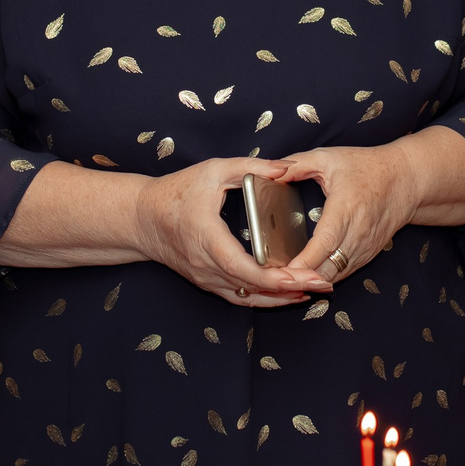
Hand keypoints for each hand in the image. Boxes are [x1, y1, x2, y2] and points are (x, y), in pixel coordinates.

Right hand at [131, 157, 319, 307]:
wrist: (141, 218)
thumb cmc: (175, 192)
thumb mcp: (213, 170)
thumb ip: (251, 167)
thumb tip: (287, 167)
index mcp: (208, 239)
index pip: (243, 268)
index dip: (273, 278)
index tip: (302, 276)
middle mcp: (206, 265)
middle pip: (251, 288)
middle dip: (289, 289)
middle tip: (323, 285)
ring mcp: (206, 277)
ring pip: (247, 298)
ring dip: (280, 298)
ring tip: (313, 291)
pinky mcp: (207, 281)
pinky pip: (239, 297)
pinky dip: (264, 298)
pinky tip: (287, 294)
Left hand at [268, 141, 416, 285]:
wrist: (406, 180)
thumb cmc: (367, 167)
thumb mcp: (328, 157)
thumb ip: (295, 165)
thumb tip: (268, 172)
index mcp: (346, 208)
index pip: (324, 243)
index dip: (304, 262)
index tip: (282, 271)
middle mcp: (358, 233)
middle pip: (327, 268)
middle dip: (299, 278)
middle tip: (270, 278)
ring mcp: (364, 248)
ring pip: (334, 277)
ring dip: (310, 281)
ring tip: (283, 280)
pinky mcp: (367, 255)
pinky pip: (342, 275)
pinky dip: (322, 278)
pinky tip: (304, 275)